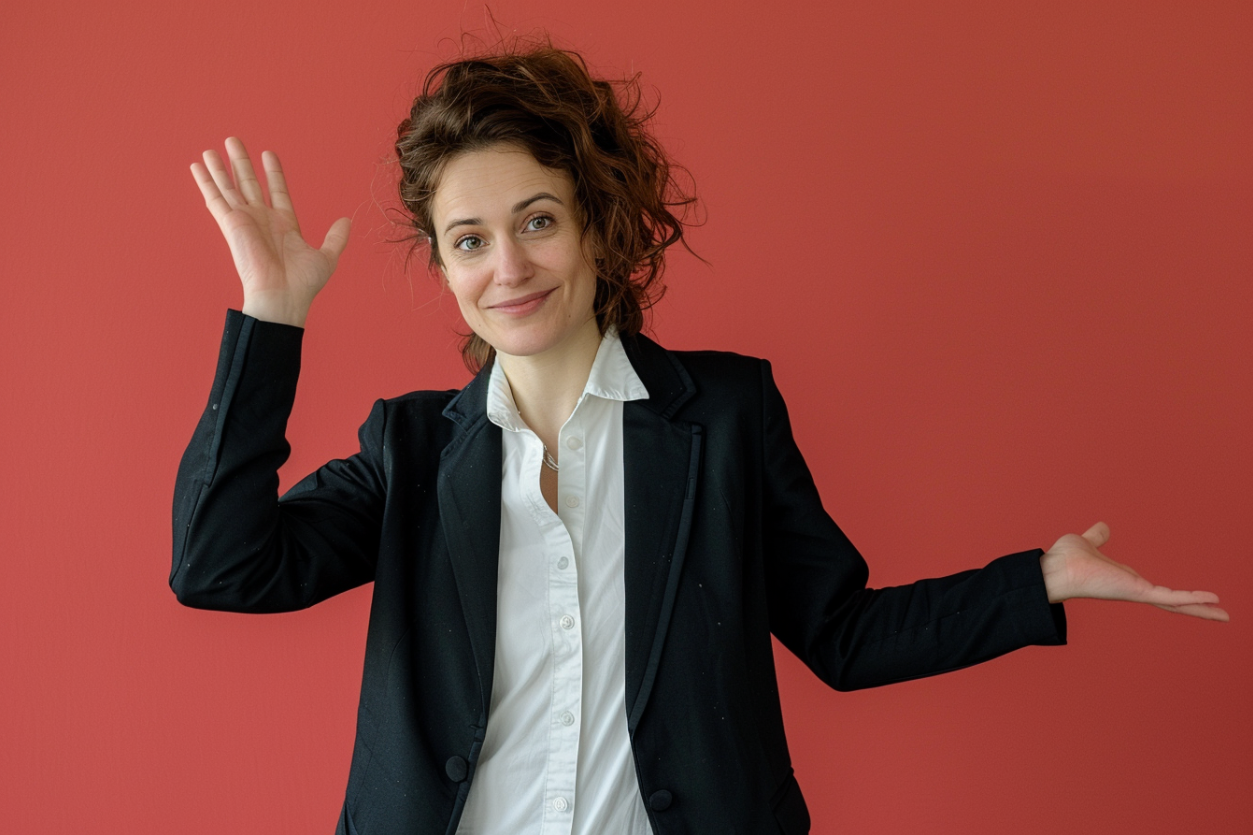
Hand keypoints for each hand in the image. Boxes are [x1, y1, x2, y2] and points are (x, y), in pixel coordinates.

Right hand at [191, 137, 349, 326]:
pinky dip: (205, 182)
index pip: (277, 190)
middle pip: (249, 183)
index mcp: (284, 224)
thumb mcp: (326, 256)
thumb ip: (336, 237)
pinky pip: (214, 198)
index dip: (273, 172)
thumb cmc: (303, 284)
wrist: (283, 298)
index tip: (268, 154)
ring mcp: (245, 220)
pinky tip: (196, 167)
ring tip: (212, 148)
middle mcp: (262, 220)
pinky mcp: (230, 224)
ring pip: (229, 187)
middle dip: (242, 162)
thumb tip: (347, 220)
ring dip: (220, 167)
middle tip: (233, 140)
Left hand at [1040, 522, 1228, 620]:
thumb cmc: (1065, 559)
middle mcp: (1133, 588)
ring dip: (1200, 609)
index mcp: (1125, 579)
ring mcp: (1136, 592)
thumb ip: (1097, 537)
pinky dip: (1190, 598)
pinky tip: (1212, 601)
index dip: (1178, 596)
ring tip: (1224, 615)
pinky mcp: (1136, 592)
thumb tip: (1103, 527)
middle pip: (1172, 602)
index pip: (1158, 590)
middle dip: (1196, 608)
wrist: (1053, 569)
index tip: (1196, 599)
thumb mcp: (1087, 543)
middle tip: (1221, 614)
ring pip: (1175, 603)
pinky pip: (1168, 597)